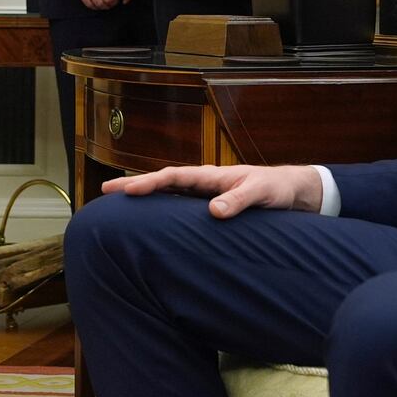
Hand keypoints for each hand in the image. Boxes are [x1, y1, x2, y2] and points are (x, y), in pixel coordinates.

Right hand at [102, 164, 323, 218]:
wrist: (291, 191)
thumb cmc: (276, 189)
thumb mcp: (261, 193)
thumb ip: (239, 200)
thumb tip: (213, 212)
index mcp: (210, 176)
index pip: (173, 176)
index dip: (150, 183)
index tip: (128, 190)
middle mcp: (202, 183)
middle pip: (162, 182)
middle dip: (134, 185)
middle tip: (105, 191)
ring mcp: (203, 195)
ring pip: (167, 194)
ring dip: (144, 197)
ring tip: (117, 205)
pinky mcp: (208, 207)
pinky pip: (178, 206)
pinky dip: (160, 208)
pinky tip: (148, 220)